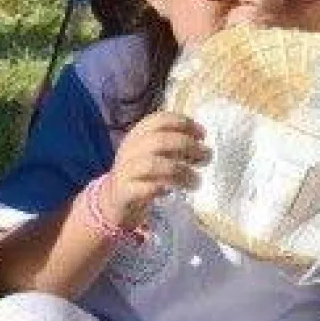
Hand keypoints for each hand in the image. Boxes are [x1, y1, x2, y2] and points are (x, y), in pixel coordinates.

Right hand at [101, 111, 208, 229]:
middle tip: (206, 157)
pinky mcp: (124, 193)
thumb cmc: (141, 174)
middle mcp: (129, 150)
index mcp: (137, 135)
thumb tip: (203, 147)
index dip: (183, 123)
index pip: (159, 120)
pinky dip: (162, 188)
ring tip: (197, 181)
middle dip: (188, 146)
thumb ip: (173, 147)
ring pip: (153, 164)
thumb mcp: (154, 154)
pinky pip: (144, 188)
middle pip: (159, 140)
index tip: (202, 135)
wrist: (113, 200)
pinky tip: (173, 191)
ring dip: (181, 171)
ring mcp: (125, 171)